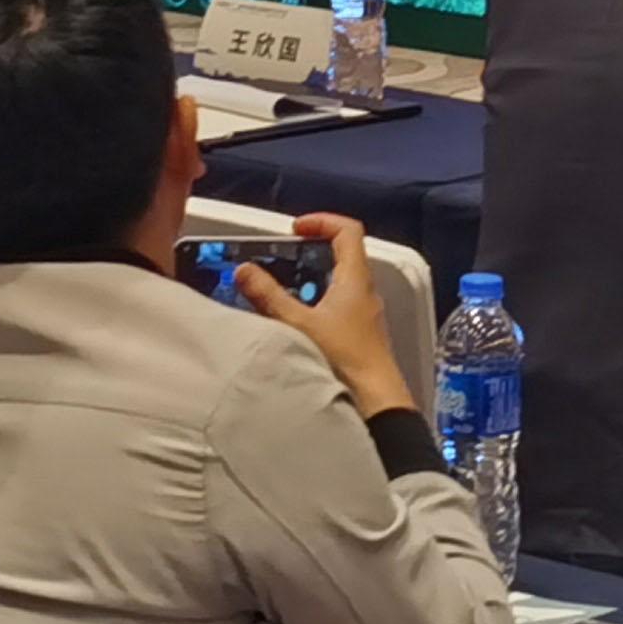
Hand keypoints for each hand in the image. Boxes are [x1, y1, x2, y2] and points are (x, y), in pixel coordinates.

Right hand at [234, 214, 418, 422]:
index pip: (347, 230)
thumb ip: (270, 297)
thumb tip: (245, 271)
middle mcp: (364, 291)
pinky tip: (296, 323)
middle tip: (284, 256)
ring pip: (340, 282)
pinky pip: (339, 306)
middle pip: (343, 254)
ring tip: (283, 288)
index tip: (296, 228)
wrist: (377, 403)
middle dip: (312, 250)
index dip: (322, 221)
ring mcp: (364, 314)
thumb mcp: (300, 325)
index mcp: (355, 278)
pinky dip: (317, 303)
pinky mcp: (360, 335)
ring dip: (313, 279)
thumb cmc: (346, 360)